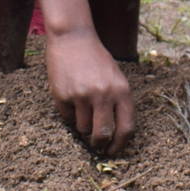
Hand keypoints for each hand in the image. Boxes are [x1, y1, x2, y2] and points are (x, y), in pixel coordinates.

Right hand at [46, 27, 135, 154]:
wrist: (73, 39)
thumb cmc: (97, 60)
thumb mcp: (117, 78)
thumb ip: (119, 103)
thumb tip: (115, 136)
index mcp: (121, 91)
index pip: (126, 128)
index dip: (120, 145)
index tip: (113, 152)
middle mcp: (103, 94)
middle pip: (102, 134)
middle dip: (99, 145)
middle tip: (96, 146)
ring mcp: (82, 95)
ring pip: (83, 128)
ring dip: (82, 126)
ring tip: (82, 108)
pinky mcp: (63, 95)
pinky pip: (67, 117)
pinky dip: (69, 114)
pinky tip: (70, 97)